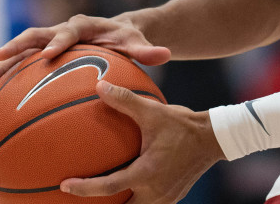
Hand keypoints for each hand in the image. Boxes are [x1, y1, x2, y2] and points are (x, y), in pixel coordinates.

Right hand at [0, 14, 171, 84]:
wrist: (118, 33)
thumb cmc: (128, 40)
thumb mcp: (138, 44)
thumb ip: (147, 51)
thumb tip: (166, 55)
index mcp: (82, 26)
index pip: (67, 32)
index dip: (57, 42)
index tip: (48, 56)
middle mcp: (62, 31)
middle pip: (35, 36)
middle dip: (17, 46)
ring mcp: (51, 42)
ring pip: (23, 51)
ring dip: (3, 63)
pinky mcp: (45, 55)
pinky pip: (24, 65)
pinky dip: (9, 76)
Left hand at [60, 80, 223, 202]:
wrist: (213, 139)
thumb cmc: (182, 125)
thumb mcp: (153, 111)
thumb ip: (125, 100)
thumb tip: (99, 86)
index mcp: (146, 173)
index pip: (109, 187)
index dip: (85, 188)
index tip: (66, 185)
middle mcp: (154, 192)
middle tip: (78, 201)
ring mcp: (164, 198)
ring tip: (100, 200)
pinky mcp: (171, 198)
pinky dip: (133, 202)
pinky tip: (126, 194)